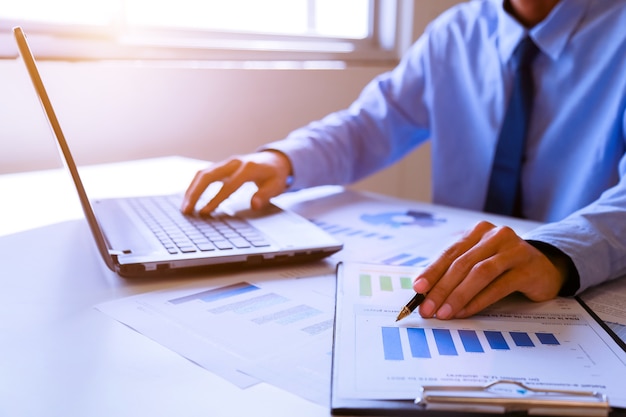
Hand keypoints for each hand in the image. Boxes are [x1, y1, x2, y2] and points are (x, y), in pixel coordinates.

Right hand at [180, 150, 292, 214]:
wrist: (275, 159)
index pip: (228, 185)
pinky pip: (204, 175)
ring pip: (202, 173)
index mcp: (248, 168)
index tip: (205, 212)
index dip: (216, 199)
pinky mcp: (222, 167)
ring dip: (191, 190)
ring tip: (185, 208)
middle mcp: (234, 163)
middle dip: (195, 193)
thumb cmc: (275, 174)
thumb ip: (265, 195)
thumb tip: (255, 205)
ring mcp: (226, 163)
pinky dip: (195, 186)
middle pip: (208, 175)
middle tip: (186, 210)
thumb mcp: (276, 185)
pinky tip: (190, 200)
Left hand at [413, 221, 566, 318]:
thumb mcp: (479, 261)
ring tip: (444, 313)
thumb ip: (455, 271)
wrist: (546, 268)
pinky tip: (465, 312)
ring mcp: (514, 250)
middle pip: (462, 263)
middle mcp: (496, 236)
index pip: (450, 252)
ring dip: (458, 296)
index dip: (432, 271)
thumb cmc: (503, 266)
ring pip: (479, 273)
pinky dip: (478, 301)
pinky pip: (498, 286)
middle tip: (428, 309)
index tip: (417, 289)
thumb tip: (425, 292)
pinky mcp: (528, 269)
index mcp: (478, 231)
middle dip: (441, 288)